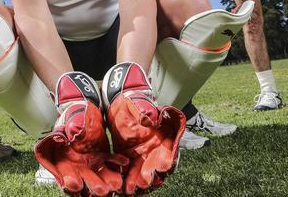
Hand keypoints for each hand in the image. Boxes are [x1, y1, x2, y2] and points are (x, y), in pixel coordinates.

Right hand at [35, 101, 127, 196]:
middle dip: (91, 184)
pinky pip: (110, 163)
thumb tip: (71, 134)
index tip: (76, 183)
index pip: (60, 170)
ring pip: (96, 174)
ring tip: (116, 181)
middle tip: (101, 189)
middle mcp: (73, 162)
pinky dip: (116, 163)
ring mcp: (88, 162)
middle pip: (80, 177)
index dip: (67, 178)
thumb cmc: (74, 112)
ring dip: (106, 179)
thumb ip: (72, 126)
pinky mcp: (101, 158)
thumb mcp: (72, 117)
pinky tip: (123, 162)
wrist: (86, 109)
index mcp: (60, 153)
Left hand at [103, 63, 184, 195]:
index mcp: (162, 134)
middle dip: (150, 175)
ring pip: (143, 171)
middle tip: (143, 182)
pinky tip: (120, 185)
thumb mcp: (137, 101)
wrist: (119, 103)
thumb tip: (150, 117)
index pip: (169, 149)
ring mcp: (142, 154)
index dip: (166, 158)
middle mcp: (154, 147)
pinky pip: (128, 170)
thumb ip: (144, 109)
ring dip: (138, 181)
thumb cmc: (132, 100)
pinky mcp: (128, 157)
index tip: (162, 166)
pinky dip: (126, 178)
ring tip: (131, 188)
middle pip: (156, 164)